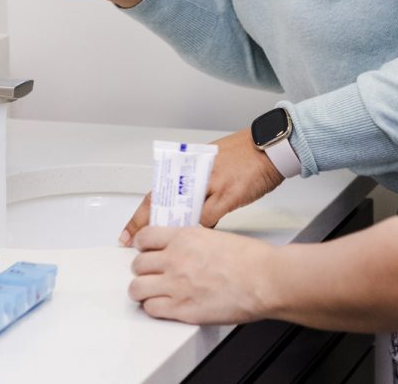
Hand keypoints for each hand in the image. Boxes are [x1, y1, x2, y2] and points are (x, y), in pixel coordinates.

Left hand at [119, 129, 284, 246]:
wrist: (269, 147)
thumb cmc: (244, 153)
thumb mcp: (211, 162)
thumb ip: (195, 182)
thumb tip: (181, 205)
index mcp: (188, 164)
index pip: (157, 192)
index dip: (140, 216)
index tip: (128, 233)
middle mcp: (195, 173)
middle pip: (164, 204)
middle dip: (148, 228)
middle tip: (136, 245)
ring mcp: (211, 184)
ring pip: (184, 214)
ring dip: (174, 233)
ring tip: (164, 250)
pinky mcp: (228, 195)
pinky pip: (208, 219)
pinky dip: (202, 231)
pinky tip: (197, 242)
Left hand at [129, 225, 273, 324]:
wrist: (264, 279)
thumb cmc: (251, 260)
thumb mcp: (216, 238)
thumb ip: (194, 244)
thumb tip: (186, 251)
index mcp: (184, 238)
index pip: (145, 237)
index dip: (142, 246)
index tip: (144, 251)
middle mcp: (175, 259)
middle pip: (137, 265)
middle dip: (142, 270)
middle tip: (150, 274)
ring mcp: (176, 285)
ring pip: (137, 289)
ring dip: (142, 291)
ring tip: (150, 293)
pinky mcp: (182, 309)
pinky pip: (151, 309)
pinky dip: (154, 308)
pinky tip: (162, 306)